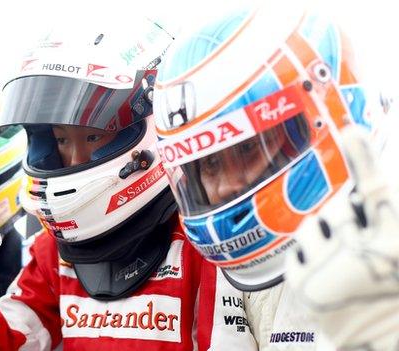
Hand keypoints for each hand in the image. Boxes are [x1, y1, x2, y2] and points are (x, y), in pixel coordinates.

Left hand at [285, 126, 398, 349]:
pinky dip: (309, 255)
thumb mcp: (392, 243)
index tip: (350, 131)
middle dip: (346, 216)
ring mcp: (325, 271)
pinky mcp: (300, 285)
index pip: (380, 191)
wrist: (371, 342)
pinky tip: (325, 276)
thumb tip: (368, 182)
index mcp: (396, 243)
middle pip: (341, 208)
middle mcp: (360, 257)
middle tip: (360, 244)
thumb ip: (382, 213)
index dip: (363, 158)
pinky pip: (296, 247)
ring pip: (313, 224)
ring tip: (343, 264)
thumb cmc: (387, 289)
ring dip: (327, 236)